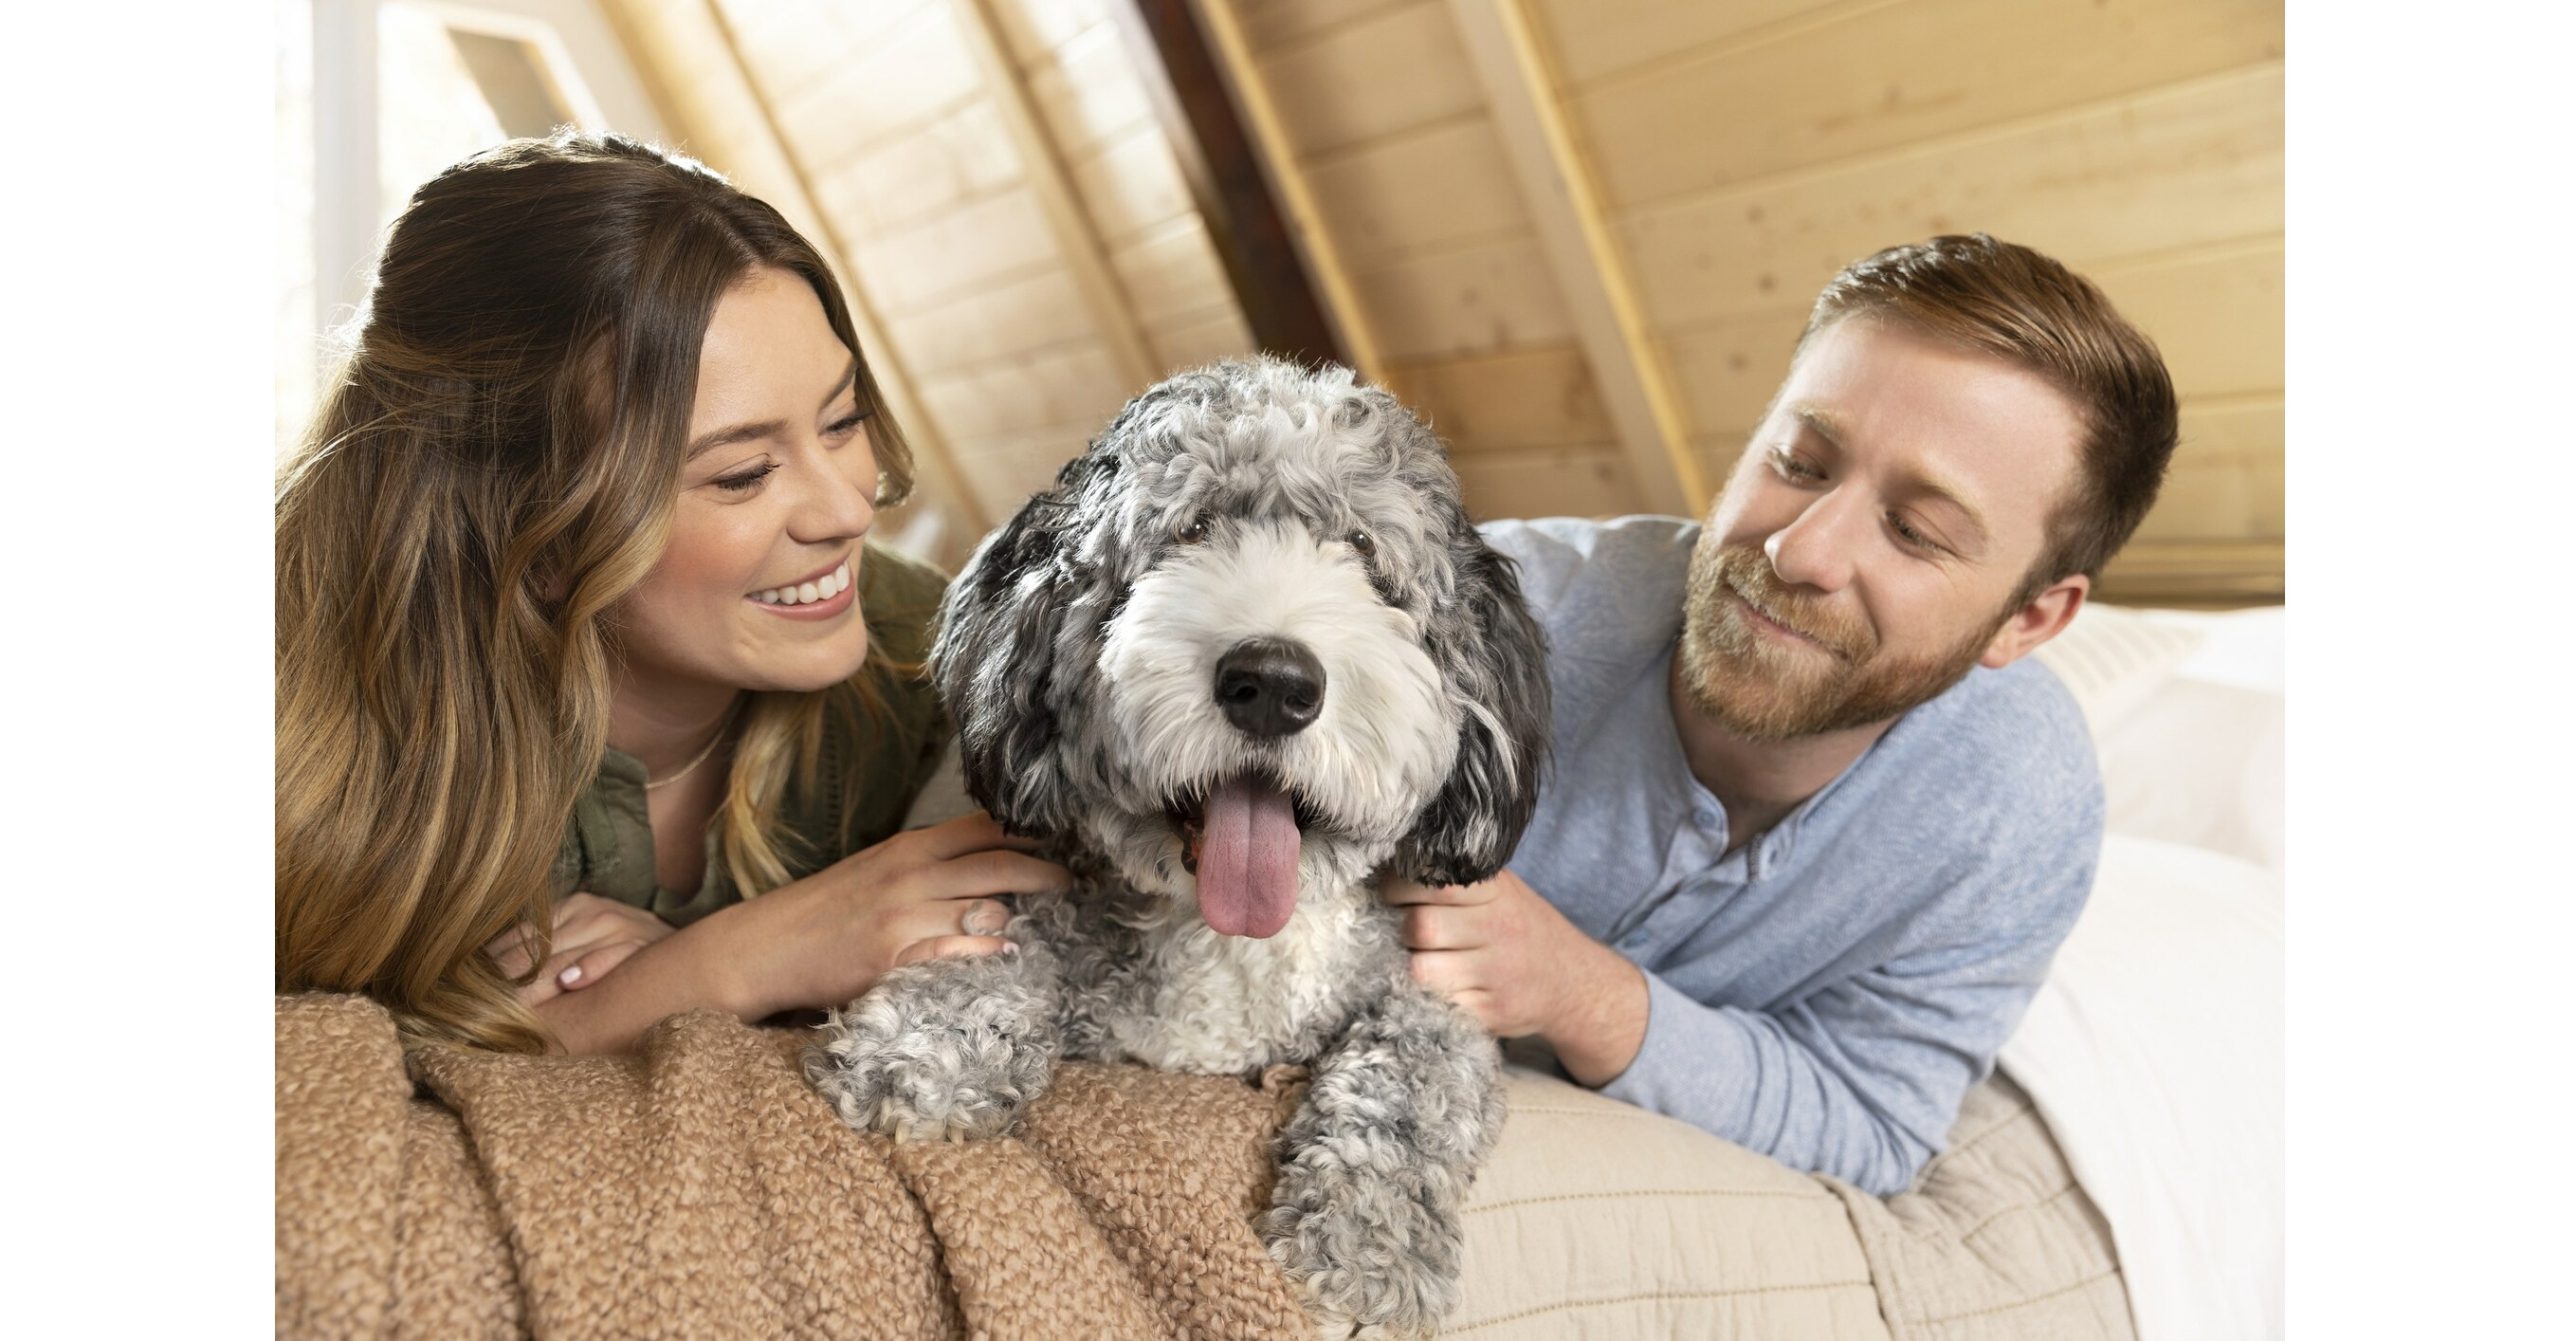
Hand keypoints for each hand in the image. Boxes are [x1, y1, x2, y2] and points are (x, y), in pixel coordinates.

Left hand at [487, 892, 675, 1007]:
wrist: (693, 955)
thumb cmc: (629, 957)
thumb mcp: (585, 944)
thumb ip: (547, 955)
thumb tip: (489, 976)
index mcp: (572, 907)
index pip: (519, 937)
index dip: (490, 966)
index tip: (460, 991)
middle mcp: (592, 911)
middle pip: (533, 949)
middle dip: (504, 980)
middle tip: (473, 1007)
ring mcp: (618, 925)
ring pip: (562, 956)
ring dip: (535, 981)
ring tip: (508, 1003)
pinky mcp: (641, 944)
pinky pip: (611, 956)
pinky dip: (591, 968)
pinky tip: (571, 984)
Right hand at [718, 810, 1069, 1018]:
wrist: (761, 948)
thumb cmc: (823, 912)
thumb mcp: (875, 871)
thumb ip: (926, 866)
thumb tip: (982, 865)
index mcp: (909, 848)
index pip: (985, 828)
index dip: (1031, 834)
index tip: (1067, 841)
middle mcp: (911, 874)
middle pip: (999, 864)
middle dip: (1046, 872)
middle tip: (1077, 882)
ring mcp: (904, 916)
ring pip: (986, 905)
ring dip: (1023, 914)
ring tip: (1054, 923)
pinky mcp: (894, 957)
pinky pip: (957, 949)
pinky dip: (988, 951)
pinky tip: (1009, 956)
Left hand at [1385, 868, 1649, 1087]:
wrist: (1573, 982)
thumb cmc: (1520, 928)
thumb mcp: (1500, 890)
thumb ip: (1454, 877)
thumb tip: (1386, 865)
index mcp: (1496, 892)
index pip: (1435, 881)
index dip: (1400, 886)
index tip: (1394, 893)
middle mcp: (1499, 929)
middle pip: (1421, 927)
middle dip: (1402, 929)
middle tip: (1408, 932)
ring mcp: (1496, 976)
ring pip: (1420, 970)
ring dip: (1411, 966)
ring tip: (1425, 959)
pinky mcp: (1489, 1014)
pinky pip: (1436, 1005)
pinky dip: (1428, 998)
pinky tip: (1442, 986)